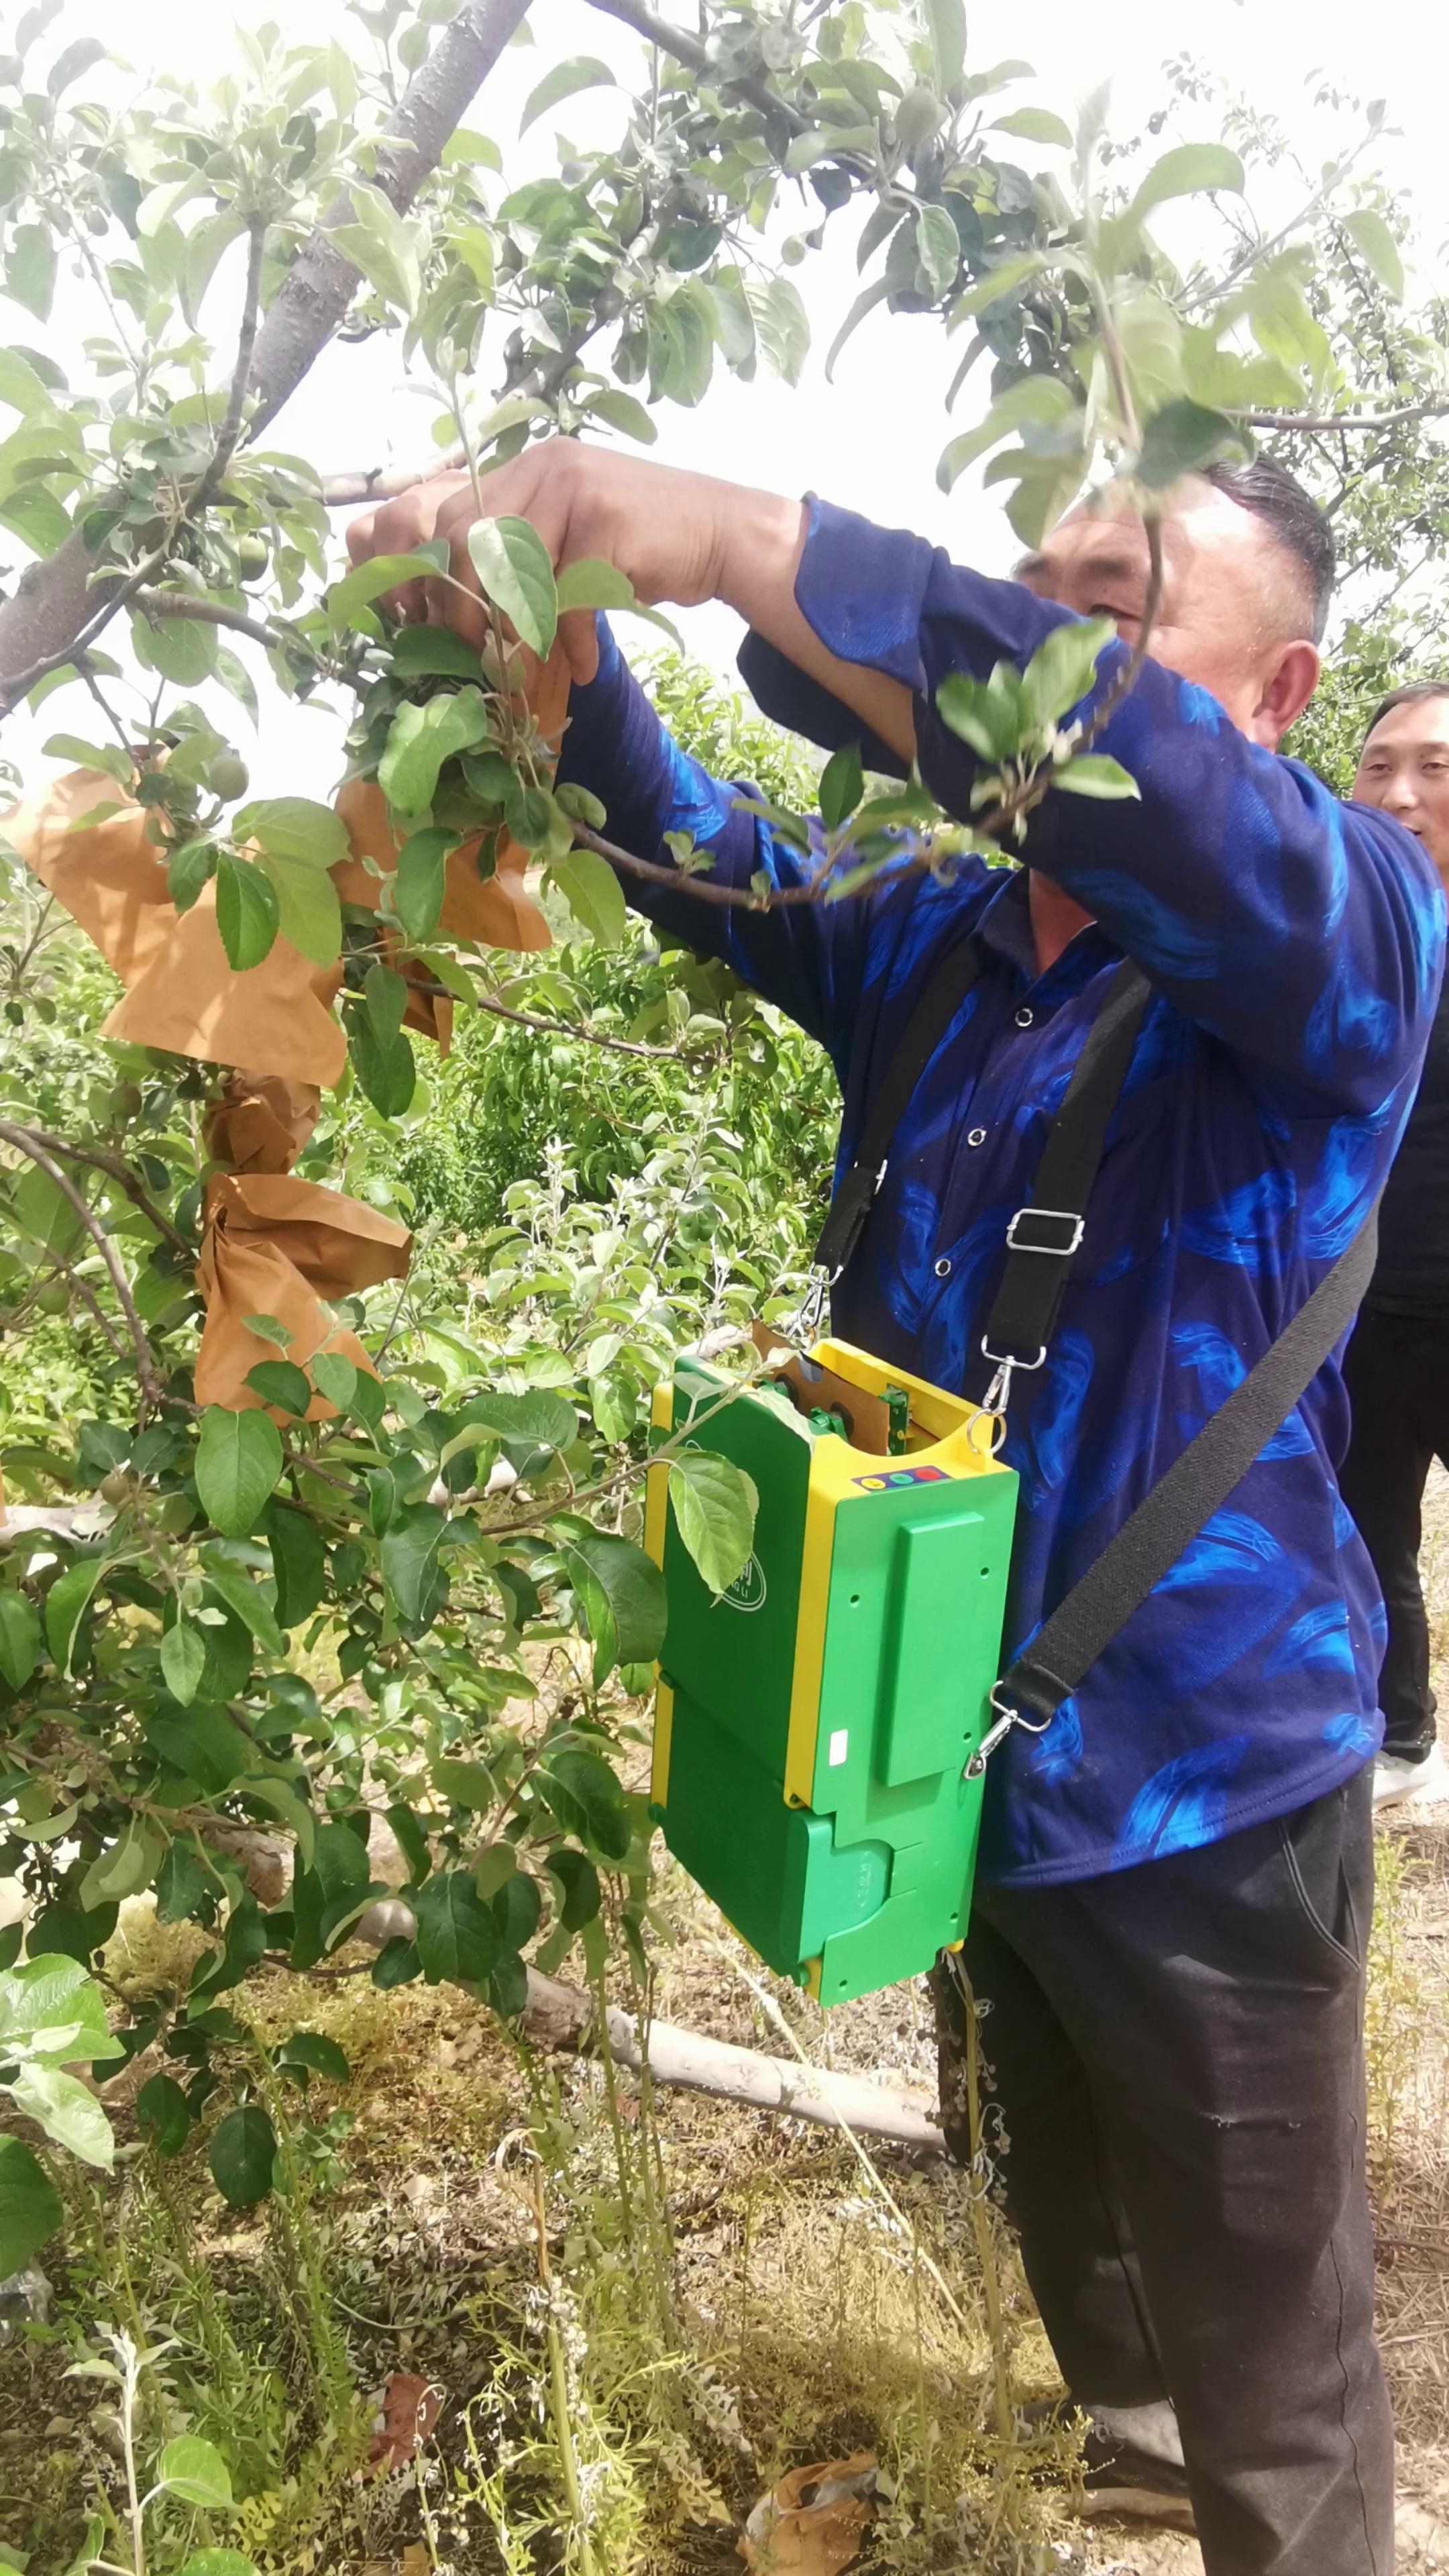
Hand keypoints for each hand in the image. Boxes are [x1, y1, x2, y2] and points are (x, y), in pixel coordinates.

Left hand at [345, 438, 800, 683]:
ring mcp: (572, 484)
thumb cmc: (636, 553)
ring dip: (508, 625)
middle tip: (470, 656)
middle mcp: (538, 466)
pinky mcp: (605, 516)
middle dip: (456, 606)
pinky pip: (566, 591)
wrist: (721, 535)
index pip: (439, 511)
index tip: (423, 626)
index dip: (420, 572)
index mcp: (518, 470)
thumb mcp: (563, 549)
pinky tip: (581, 666)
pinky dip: (570, 639)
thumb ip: (512, 564)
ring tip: (519, 665)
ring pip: (506, 562)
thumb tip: (446, 622)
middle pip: (460, 535)